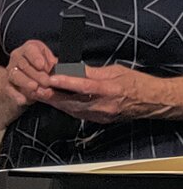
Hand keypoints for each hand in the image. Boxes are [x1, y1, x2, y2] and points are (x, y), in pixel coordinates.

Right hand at [2, 39, 58, 107]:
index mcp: (30, 49)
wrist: (37, 81)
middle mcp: (18, 57)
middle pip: (23, 63)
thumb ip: (56, 68)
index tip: (42, 66)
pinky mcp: (7, 84)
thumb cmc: (48, 70)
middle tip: (46, 82)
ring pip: (15, 75)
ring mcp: (11, 70)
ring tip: (34, 88)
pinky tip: (23, 100)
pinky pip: (9, 88)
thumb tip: (60, 72)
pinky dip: (16, 95)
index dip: (35, 57)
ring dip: (25, 82)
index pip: (30, 49)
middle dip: (35, 73)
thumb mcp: (54, 65)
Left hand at [43, 63, 166, 122]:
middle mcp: (104, 105)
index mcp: (110, 90)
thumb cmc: (136, 83)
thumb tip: (72, 68)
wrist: (153, 101)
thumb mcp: (115, 71)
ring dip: (56, 102)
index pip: (83, 86)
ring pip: (73, 110)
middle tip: (36, 88)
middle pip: (73, 102)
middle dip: (53, 96)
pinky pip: (79, 114)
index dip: (65, 82)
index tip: (50, 78)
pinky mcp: (100, 120)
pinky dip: (66, 107)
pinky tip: (56, 102)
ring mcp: (102, 115)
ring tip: (40, 94)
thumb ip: (92, 71)